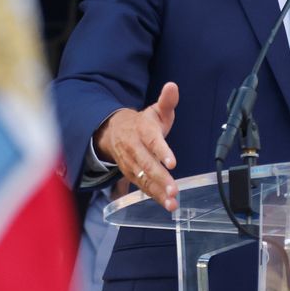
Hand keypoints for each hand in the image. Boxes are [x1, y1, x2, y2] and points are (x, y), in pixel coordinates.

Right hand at [94, 82, 179, 211]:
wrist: (115, 131)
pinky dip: (153, 196)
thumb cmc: (143, 122)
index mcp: (142, 130)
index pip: (152, 141)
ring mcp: (131, 162)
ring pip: (144, 178)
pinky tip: (166, 204)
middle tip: (174, 190)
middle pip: (146, 164)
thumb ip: (167, 101)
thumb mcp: (156, 109)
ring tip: (172, 203)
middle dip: (160, 178)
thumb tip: (172, 86)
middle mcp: (134, 148)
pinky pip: (142, 186)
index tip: (172, 162)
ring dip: (157, 192)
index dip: (162, 152)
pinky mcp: (131, 173)